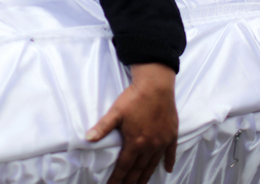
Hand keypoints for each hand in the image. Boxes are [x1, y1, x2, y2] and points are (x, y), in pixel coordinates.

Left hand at [86, 63, 178, 183]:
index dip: (117, 178)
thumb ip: (102, 127)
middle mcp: (150, 146)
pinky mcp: (172, 135)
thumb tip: (87, 138)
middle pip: (139, 169)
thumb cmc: (134, 98)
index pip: (124, 166)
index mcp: (135, 142)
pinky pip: (171, 153)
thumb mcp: (115, 112)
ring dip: (146, 176)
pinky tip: (167, 170)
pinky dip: (169, 162)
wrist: (156, 85)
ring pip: (153, 164)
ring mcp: (162, 141)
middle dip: (131, 181)